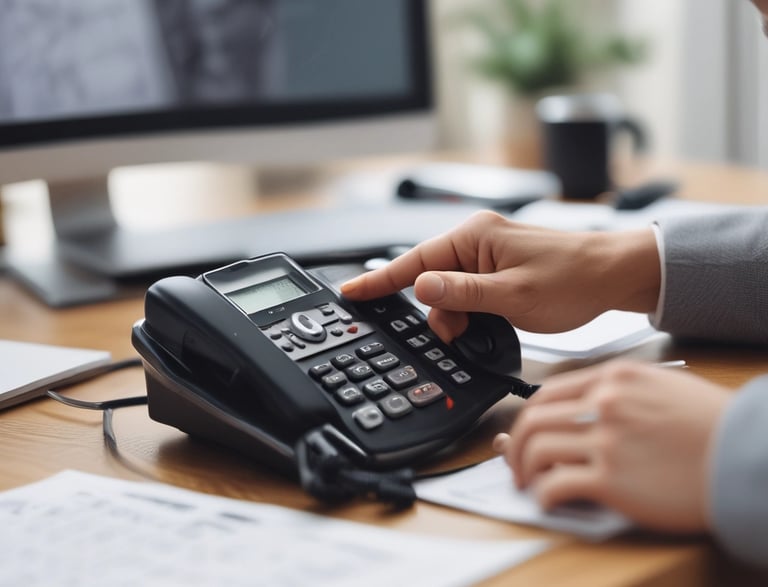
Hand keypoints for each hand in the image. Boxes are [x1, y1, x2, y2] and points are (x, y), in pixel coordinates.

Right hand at [341, 210, 659, 341]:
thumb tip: (421, 288)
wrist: (614, 275)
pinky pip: (469, 291)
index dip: (380, 281)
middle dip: (439, 311)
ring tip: (488, 325)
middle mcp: (477, 240)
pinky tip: (490, 320)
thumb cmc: (574, 279)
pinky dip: (472, 311)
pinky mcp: (499, 268)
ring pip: (449, 291)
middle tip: (458, 331)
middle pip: (431, 279)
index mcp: (475, 237)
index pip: (414, 261)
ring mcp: (488, 254)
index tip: (350, 294)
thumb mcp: (514, 296)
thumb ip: (463, 294)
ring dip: (459, 314)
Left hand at [494, 360, 731, 531]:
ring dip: (523, 469)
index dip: (528, 415)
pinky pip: (558, 485)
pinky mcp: (613, 479)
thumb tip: (588, 406)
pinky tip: (548, 500)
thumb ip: (622, 391)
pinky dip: (544, 495)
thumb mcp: (665, 386)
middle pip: (535, 419)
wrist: (747, 455)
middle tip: (515, 461)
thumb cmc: (714, 425)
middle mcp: (607, 403)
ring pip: (538, 449)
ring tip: (527, 483)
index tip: (524, 431)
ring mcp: (608, 441)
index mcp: (616, 378)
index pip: (549, 392)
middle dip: (517, 444)